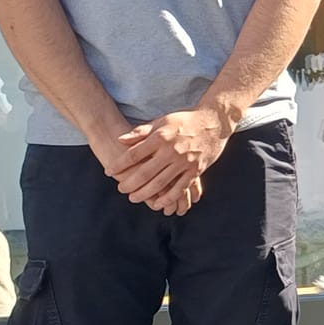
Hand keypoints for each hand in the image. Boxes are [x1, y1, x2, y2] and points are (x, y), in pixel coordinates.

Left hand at [114, 107, 233, 212]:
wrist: (214, 122)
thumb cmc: (185, 120)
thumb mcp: (162, 121)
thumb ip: (141, 132)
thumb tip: (120, 140)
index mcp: (161, 137)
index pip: (134, 154)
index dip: (120, 164)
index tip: (109, 171)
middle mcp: (171, 151)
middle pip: (145, 172)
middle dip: (130, 183)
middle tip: (120, 189)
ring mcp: (184, 162)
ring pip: (161, 183)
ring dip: (145, 193)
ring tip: (133, 198)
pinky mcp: (195, 171)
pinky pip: (180, 188)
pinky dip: (168, 198)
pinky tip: (158, 204)